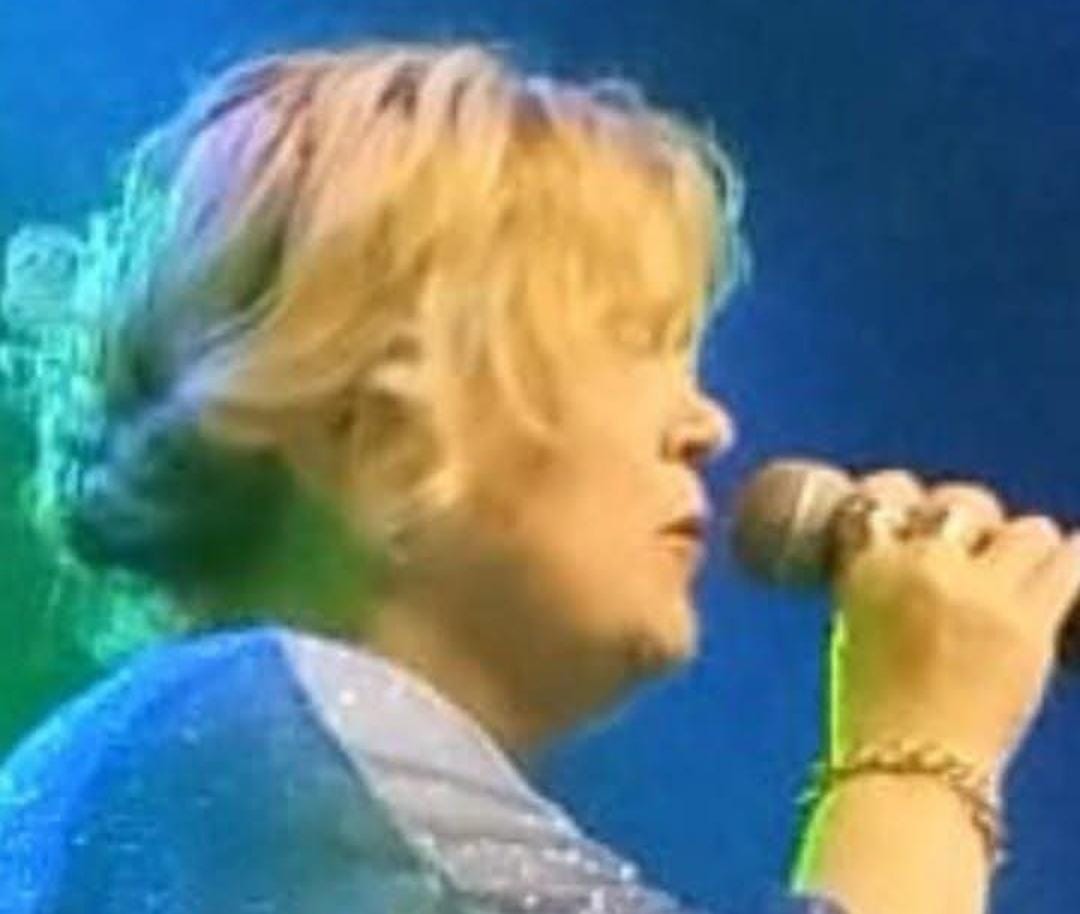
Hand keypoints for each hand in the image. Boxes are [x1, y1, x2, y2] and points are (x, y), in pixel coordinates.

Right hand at [827, 470, 1079, 784]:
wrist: (909, 769)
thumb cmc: (872, 711)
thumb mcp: (851, 628)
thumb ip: (881, 582)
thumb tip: (918, 555)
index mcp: (866, 567)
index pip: (887, 492)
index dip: (908, 497)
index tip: (920, 515)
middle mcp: (922, 566)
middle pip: (964, 503)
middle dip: (973, 525)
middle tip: (976, 556)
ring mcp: (978, 591)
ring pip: (1025, 529)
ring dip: (1024, 550)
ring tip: (1019, 580)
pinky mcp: (1027, 621)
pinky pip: (1070, 561)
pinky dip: (1072, 563)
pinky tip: (1068, 573)